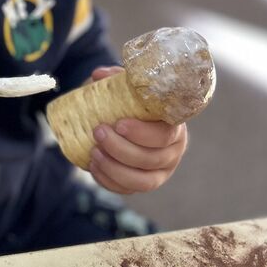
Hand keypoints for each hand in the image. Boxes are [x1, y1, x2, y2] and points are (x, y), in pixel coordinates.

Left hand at [85, 66, 187, 194]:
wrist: (120, 119)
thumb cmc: (128, 101)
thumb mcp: (124, 86)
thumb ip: (114, 78)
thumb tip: (99, 76)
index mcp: (173, 127)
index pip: (165, 135)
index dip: (142, 133)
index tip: (118, 123)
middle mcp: (172, 152)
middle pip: (152, 159)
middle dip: (122, 149)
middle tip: (98, 132)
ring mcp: (159, 172)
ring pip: (143, 181)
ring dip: (115, 169)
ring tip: (94, 153)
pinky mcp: (142, 184)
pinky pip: (128, 190)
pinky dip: (109, 181)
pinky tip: (93, 166)